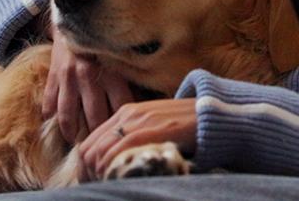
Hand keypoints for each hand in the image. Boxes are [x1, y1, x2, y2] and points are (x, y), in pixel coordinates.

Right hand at [42, 32, 133, 143]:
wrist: (76, 17)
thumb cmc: (105, 42)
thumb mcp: (121, 56)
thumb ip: (130, 78)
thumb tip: (144, 103)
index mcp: (112, 71)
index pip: (121, 105)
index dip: (123, 124)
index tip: (125, 137)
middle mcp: (90, 75)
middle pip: (95, 116)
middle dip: (98, 135)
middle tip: (101, 148)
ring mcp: (68, 78)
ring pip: (69, 117)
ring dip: (73, 134)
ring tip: (77, 142)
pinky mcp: (53, 77)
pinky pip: (50, 105)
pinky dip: (53, 118)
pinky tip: (58, 128)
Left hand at [78, 99, 197, 181]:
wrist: (212, 114)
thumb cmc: (184, 125)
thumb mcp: (152, 127)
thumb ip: (132, 137)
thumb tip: (111, 162)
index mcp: (124, 112)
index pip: (89, 144)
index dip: (86, 168)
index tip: (95, 183)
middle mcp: (127, 114)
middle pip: (89, 150)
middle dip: (89, 174)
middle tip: (100, 187)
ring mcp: (138, 120)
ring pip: (100, 152)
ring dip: (100, 174)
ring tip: (110, 184)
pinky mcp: (151, 128)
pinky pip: (119, 151)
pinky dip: (113, 168)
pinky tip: (121, 177)